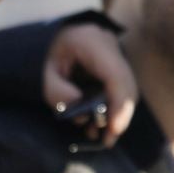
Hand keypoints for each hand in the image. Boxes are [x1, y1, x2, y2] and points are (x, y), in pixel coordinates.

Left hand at [44, 22, 136, 146]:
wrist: (61, 32)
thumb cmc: (52, 51)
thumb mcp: (45, 71)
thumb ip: (57, 91)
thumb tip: (81, 115)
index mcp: (93, 43)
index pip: (115, 75)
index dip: (119, 104)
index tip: (114, 128)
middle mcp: (112, 48)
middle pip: (127, 86)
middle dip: (120, 116)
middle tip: (108, 140)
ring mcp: (118, 56)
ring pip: (128, 90)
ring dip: (118, 115)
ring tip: (103, 137)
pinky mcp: (118, 67)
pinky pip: (122, 89)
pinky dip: (115, 108)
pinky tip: (102, 124)